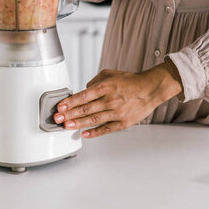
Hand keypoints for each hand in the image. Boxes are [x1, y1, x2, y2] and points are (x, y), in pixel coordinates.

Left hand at [53, 62, 182, 138]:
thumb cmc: (130, 82)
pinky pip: (106, 129)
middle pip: (86, 109)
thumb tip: (84, 90)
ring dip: (78, 124)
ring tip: (67, 126)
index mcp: (106, 87)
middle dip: (69, 114)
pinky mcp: (123, 123)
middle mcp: (110, 100)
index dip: (70, 102)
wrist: (150, 89)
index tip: (60, 107)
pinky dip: (95, 133)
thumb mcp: (110, 74)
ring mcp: (116, 113)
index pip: (83, 95)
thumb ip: (95, 81)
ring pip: (93, 120)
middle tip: (57, 119)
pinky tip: (84, 134)